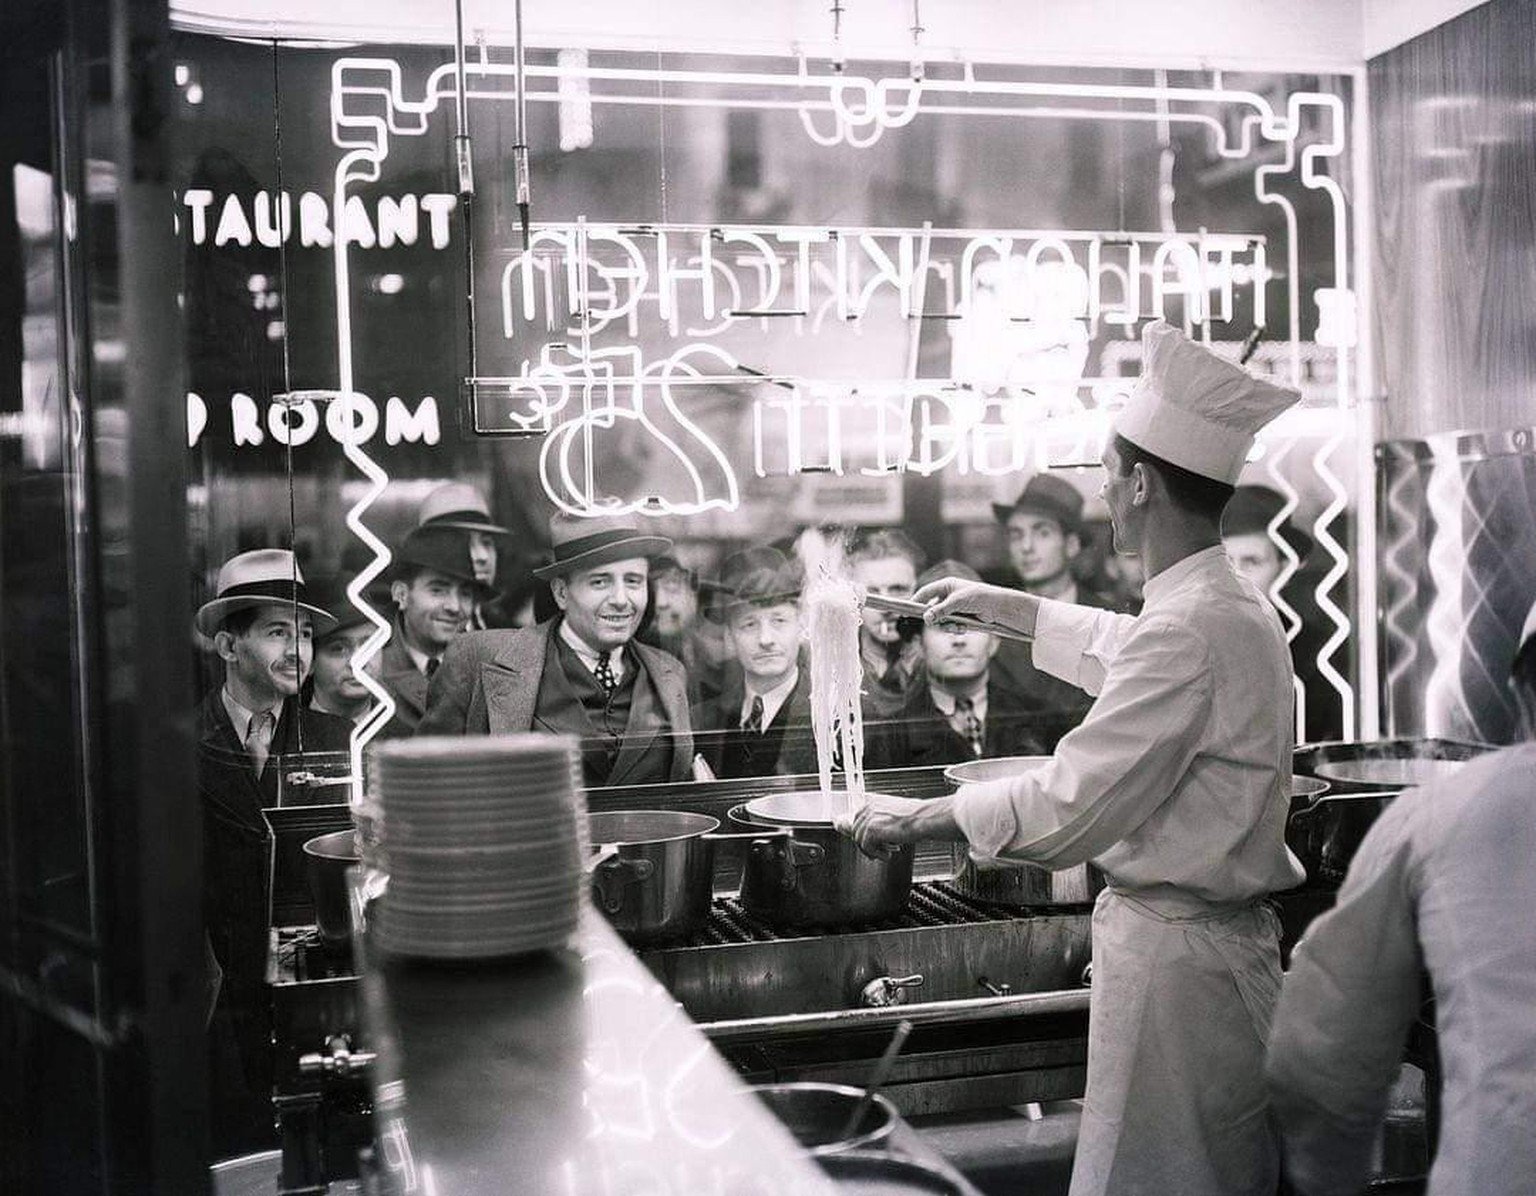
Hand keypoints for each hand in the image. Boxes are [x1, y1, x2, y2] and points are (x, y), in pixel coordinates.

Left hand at [834, 793, 934, 859]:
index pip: (858, 820)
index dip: (865, 834)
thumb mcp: (892, 815)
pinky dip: (877, 854)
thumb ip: (877, 821)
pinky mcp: (871, 830)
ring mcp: (869, 818)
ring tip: (888, 851)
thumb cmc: (915, 818)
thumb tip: (864, 832)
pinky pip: (866, 847)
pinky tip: (888, 853)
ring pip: (859, 841)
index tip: (873, 843)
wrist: (925, 819)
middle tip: (881, 849)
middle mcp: (868, 807)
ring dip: (873, 849)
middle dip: (868, 843)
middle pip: (856, 831)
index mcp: (872, 801)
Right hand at [913, 577, 1036, 638]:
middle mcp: (947, 596)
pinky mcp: (960, 617)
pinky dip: (954, 628)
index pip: (925, 593)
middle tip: (935, 624)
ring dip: (945, 625)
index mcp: (946, 585)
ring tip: (956, 626)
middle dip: (934, 618)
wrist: (998, 607)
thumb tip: (925, 618)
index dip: (916, 601)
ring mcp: (953, 608)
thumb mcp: (957, 603)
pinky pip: (949, 625)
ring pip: (940, 620)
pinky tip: (963, 628)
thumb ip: (940, 610)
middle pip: (930, 609)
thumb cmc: (978, 597)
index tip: (907, 611)